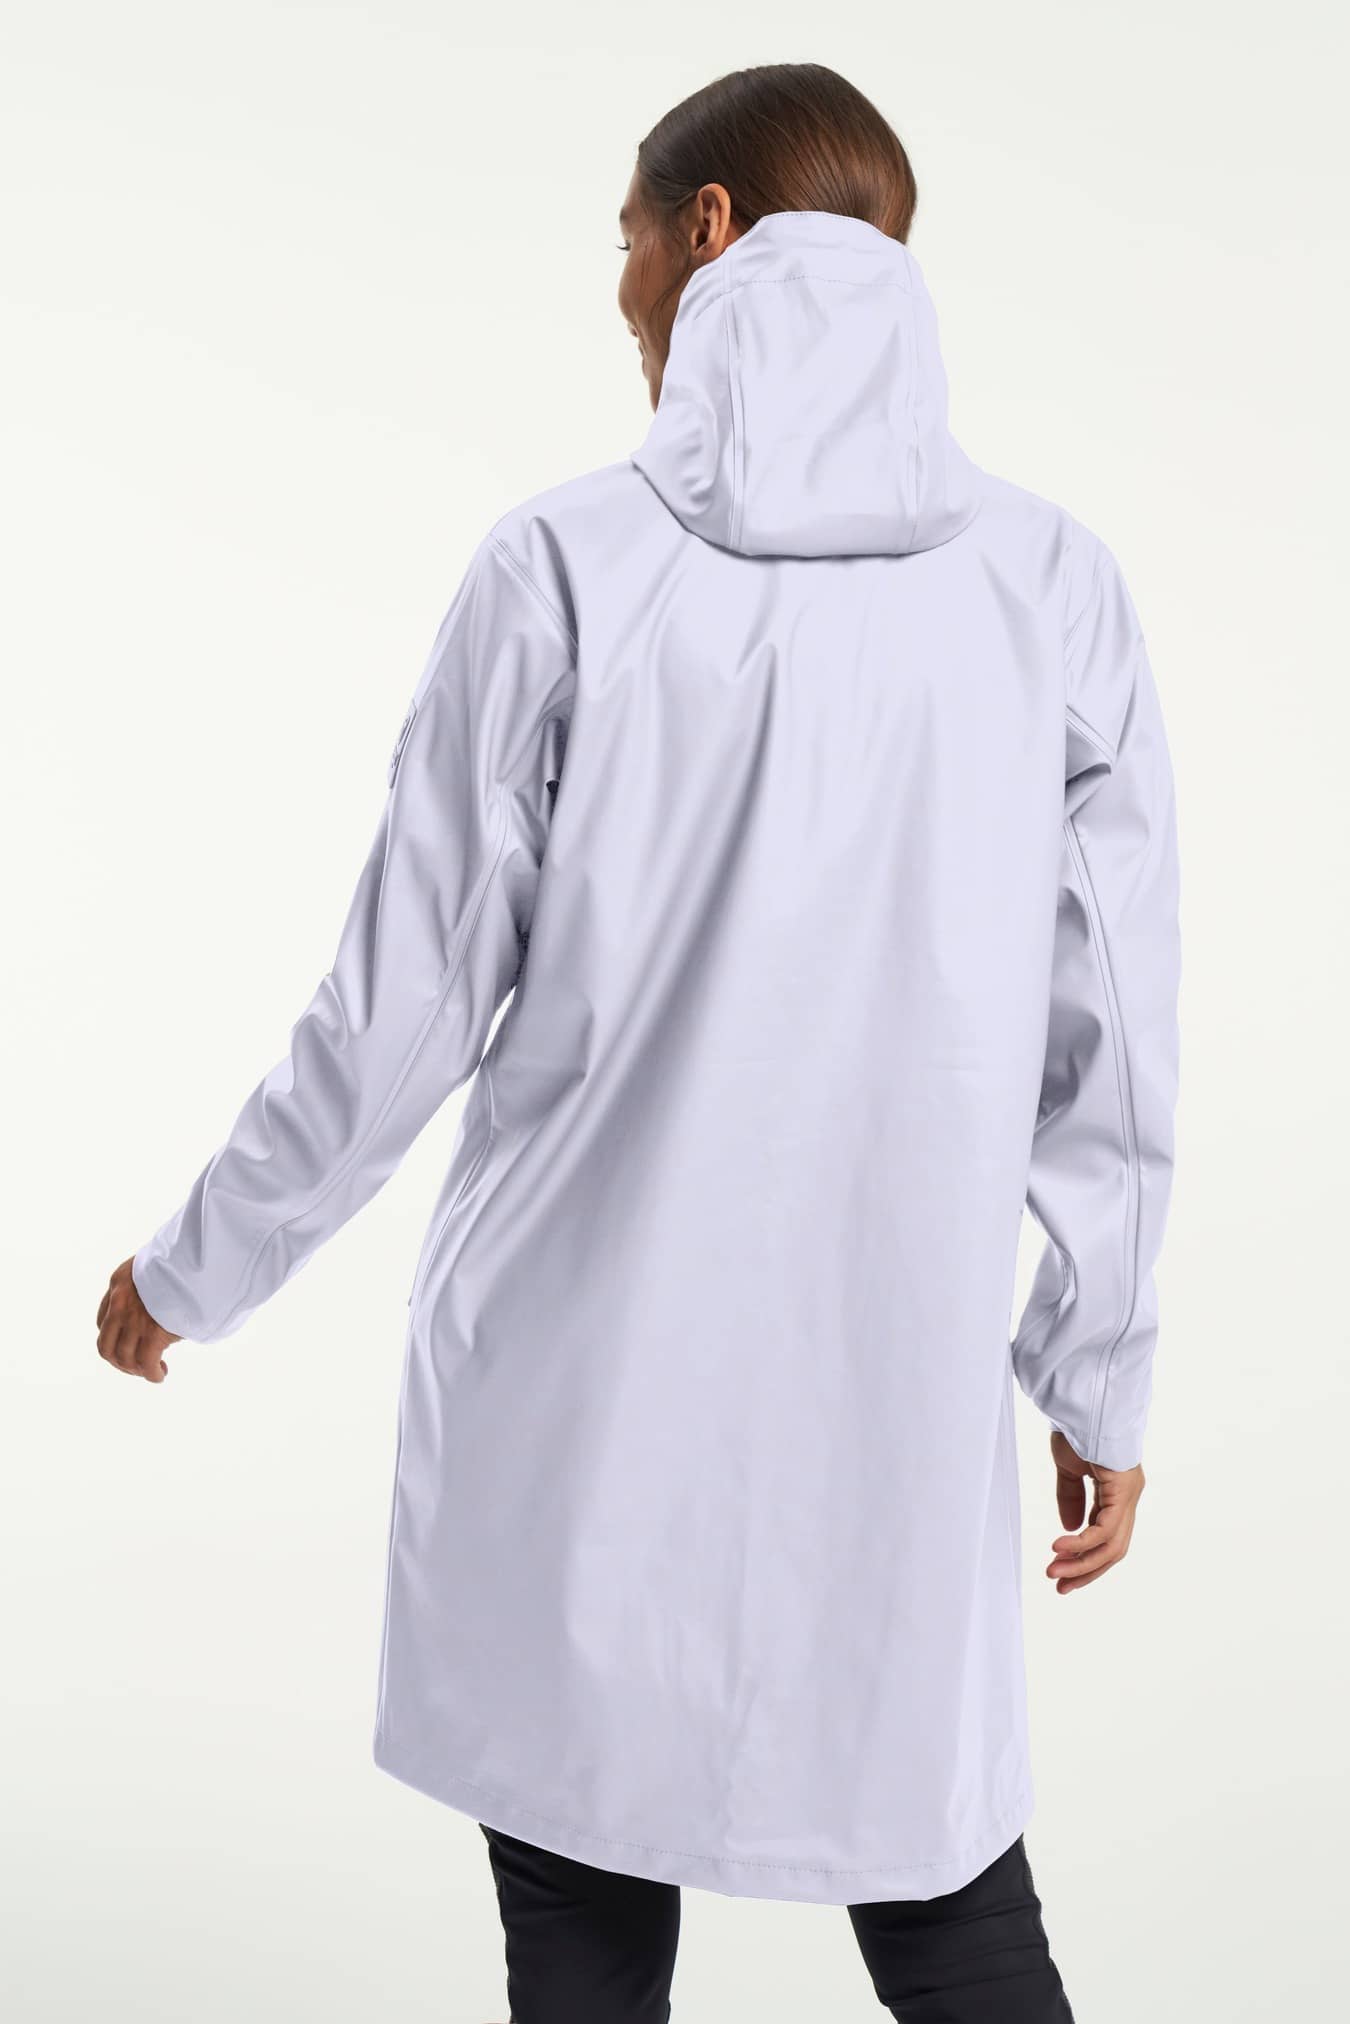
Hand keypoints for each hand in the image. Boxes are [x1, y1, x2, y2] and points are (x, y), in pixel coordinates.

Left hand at [96, 1257, 179, 1381]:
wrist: (202, 1263)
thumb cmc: (187, 1264)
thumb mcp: (156, 1266)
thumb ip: (146, 1286)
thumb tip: (154, 1312)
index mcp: (119, 1282)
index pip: (102, 1321)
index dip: (114, 1339)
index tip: (130, 1346)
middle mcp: (120, 1302)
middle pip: (106, 1346)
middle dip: (120, 1362)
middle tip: (137, 1367)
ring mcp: (134, 1319)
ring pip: (124, 1358)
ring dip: (137, 1370)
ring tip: (154, 1371)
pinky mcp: (153, 1333)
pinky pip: (146, 1364)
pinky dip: (152, 1374)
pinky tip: (160, 1375)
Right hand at [1045, 1429, 1143, 1592]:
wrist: (1082, 1401)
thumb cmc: (1076, 1426)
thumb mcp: (1068, 1468)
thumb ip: (1071, 1497)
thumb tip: (1070, 1529)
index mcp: (1117, 1491)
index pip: (1106, 1536)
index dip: (1084, 1557)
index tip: (1059, 1572)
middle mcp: (1129, 1496)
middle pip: (1113, 1549)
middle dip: (1085, 1571)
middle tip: (1059, 1586)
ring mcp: (1130, 1494)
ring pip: (1112, 1546)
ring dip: (1082, 1564)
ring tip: (1054, 1573)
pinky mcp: (1124, 1490)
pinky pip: (1105, 1529)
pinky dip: (1083, 1543)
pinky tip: (1060, 1548)